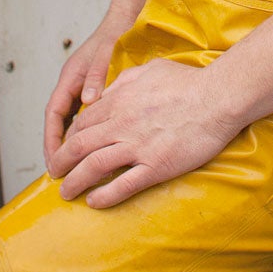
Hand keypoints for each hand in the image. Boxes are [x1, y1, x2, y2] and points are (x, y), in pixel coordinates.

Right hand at [42, 13, 131, 169]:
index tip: (54, 160)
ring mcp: (82, 87)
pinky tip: (93, 147)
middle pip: (58, 122)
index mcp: (70, 77)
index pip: (53, 114)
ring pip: (69, 120)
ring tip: (74, 167)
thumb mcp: (105, 54)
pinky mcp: (93, 89)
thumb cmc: (115, 34)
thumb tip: (88, 102)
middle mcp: (72, 84)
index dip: (51, 139)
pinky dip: (84, 132)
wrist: (126, 18)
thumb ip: (96, 77)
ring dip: (69, 142)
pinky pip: (83, 116)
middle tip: (60, 172)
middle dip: (57, 147)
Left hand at [48, 57, 241, 208]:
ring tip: (66, 193)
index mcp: (120, 101)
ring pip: (93, 167)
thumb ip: (125, 80)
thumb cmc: (189, 82)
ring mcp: (137, 147)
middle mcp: (122, 124)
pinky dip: (104, 196)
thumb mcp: (150, 70)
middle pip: (79, 146)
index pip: (83, 123)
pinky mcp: (155, 166)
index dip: (68, 138)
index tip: (65, 149)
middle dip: (61, 162)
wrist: (217, 97)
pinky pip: (123, 185)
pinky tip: (94, 202)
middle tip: (54, 174)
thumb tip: (109, 90)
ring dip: (74, 182)